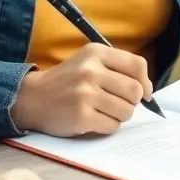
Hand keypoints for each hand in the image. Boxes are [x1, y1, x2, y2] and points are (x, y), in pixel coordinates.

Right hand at [9, 43, 153, 136]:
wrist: (32, 97)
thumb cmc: (67, 81)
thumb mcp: (89, 62)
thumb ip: (117, 69)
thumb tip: (147, 92)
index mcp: (96, 53)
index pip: (137, 65)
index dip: (145, 82)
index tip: (144, 93)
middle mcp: (90, 70)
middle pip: (135, 91)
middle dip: (131, 102)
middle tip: (117, 104)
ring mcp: (85, 93)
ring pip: (126, 111)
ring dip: (119, 115)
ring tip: (102, 111)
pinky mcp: (81, 115)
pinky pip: (112, 126)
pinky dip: (107, 126)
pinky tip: (93, 120)